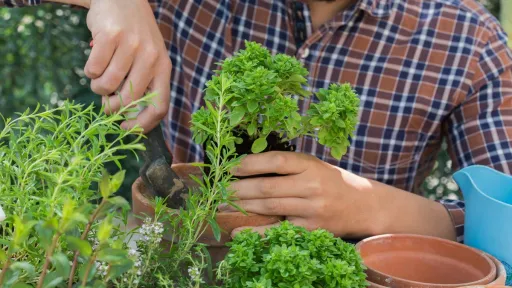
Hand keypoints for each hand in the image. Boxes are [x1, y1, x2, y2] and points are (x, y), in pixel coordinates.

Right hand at [85, 0, 170, 131]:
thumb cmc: (135, 35)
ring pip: (107, 86)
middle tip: (105, 102)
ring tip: (99, 77)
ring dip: (97, 87)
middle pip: (129, 100)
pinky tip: (95, 60)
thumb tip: (125, 116)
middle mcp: (151, 57)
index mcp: (164, 67)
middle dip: (112, 107)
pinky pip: (93, 69)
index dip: (143, 124)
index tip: (126, 128)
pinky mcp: (110, 36)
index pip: (160, 106)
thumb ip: (143, 83)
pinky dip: (89, 70)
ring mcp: (131, 46)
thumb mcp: (148, 58)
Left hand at [220, 151, 456, 240]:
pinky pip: (278, 231)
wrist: (366, 206)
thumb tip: (249, 167)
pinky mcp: (312, 230)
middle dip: (238, 188)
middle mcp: (312, 186)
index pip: (276, 161)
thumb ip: (289, 167)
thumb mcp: (315, 166)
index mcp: (311, 165)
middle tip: (219, 189)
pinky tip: (238, 231)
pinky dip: (256, 232)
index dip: (250, 163)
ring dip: (242, 206)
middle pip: (267, 187)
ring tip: (223, 204)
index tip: (230, 167)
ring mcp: (312, 210)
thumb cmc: (334, 183)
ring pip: (269, 207)